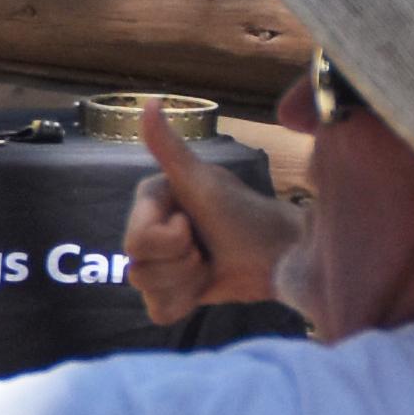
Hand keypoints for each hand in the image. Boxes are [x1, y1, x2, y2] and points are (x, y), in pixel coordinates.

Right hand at [119, 114, 303, 330]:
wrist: (278, 253)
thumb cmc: (244, 214)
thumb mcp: (203, 182)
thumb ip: (170, 148)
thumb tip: (149, 103)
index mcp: (148, 203)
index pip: (135, 241)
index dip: (169, 241)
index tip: (193, 225)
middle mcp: (148, 229)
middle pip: (137, 268)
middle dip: (181, 264)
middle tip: (205, 249)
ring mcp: (158, 263)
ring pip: (147, 289)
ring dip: (187, 282)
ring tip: (209, 264)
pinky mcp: (172, 292)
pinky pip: (157, 311)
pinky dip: (183, 303)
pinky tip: (203, 286)